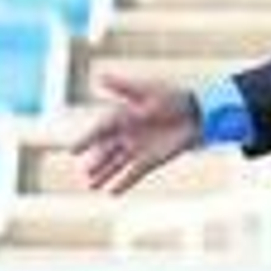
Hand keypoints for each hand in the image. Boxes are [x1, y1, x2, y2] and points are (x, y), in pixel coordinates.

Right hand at [72, 76, 200, 193]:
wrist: (198, 114)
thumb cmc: (172, 98)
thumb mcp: (146, 92)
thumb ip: (123, 88)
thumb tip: (99, 77)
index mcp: (122, 116)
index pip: (99, 130)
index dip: (86, 140)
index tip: (73, 151)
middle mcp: (126, 134)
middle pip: (106, 151)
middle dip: (96, 162)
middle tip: (84, 174)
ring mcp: (138, 149)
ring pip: (116, 164)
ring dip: (104, 175)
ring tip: (91, 187)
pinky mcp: (151, 160)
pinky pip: (134, 173)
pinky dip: (123, 183)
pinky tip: (111, 193)